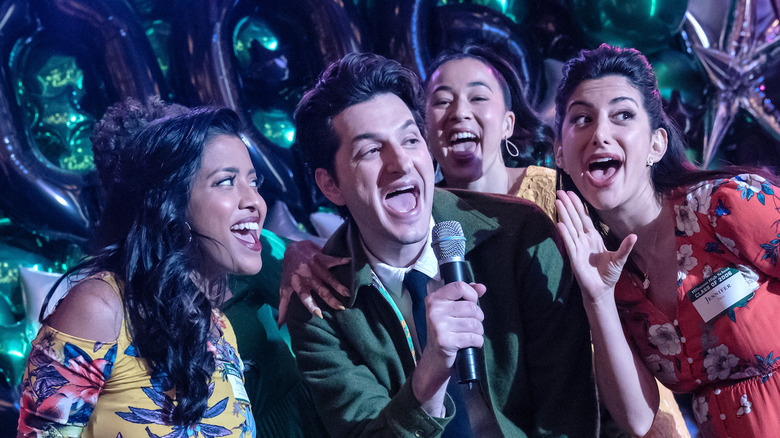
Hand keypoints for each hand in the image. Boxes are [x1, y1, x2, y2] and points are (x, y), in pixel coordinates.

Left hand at [277, 240, 350, 325]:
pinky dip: (340, 260)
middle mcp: (308, 277)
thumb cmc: (290, 272)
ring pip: (328, 277)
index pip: (305, 298)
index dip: (311, 305)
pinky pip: (331, 259)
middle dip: (330, 298)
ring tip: (348, 293)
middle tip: (341, 308)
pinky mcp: (320, 257)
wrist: (291, 248)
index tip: (319, 315)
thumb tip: (279, 325)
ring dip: (338, 285)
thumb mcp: (284, 288)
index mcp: (299, 286)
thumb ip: (283, 307)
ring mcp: (314, 267)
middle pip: (320, 289)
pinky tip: (349, 261)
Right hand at [412, 281, 485, 414]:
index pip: (460, 287)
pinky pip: (473, 338)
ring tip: (470, 334)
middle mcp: (434, 310)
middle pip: (471, 307)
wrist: (435, 359)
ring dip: (478, 331)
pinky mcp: (445, 341)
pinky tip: (470, 343)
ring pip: (474, 323)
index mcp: (434, 299)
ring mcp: (438, 326)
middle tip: (472, 324)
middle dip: (478, 317)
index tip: (472, 304)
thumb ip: (466, 296)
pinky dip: (477, 342)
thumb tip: (482, 287)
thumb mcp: (452, 310)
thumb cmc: (446, 331)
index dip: (472, 295)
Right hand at [555, 190, 635, 303]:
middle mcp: (583, 240)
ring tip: (557, 202)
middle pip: (575, 219)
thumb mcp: (620, 259)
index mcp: (593, 238)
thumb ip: (625, 247)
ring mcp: (578, 248)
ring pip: (570, 227)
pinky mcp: (574, 257)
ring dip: (564, 215)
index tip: (571, 193)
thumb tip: (634, 236)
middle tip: (560, 191)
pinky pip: (569, 243)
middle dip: (568, 205)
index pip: (584, 218)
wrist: (601, 290)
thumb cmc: (609, 274)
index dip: (578, 206)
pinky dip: (565, 233)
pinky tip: (560, 223)